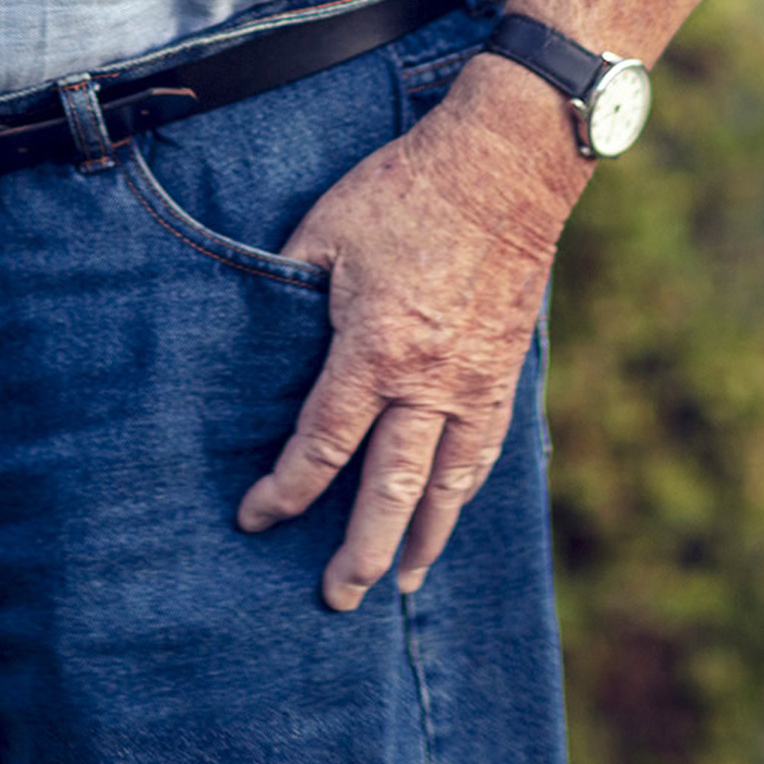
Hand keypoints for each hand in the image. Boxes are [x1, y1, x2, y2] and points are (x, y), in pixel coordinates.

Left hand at [231, 55, 588, 609]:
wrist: (506, 163)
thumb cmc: (406, 188)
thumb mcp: (324, 228)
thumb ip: (291, 288)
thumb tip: (265, 331)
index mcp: (374, 350)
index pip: (321, 447)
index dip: (285, 492)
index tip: (256, 519)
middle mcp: (430, 381)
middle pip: (391, 491)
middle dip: (360, 552)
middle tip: (337, 600)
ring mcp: (476, 380)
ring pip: (450, 484)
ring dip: (425, 539)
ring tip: (404, 582)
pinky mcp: (508, 368)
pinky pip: (487, 448)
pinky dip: (466, 490)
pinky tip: (453, 509)